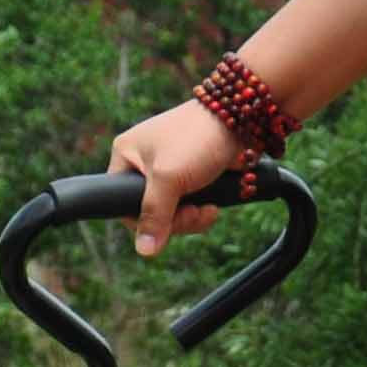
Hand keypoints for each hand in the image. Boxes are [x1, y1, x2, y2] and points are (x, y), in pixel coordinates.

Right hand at [107, 99, 242, 256]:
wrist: (244, 115)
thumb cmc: (198, 137)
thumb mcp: (169, 178)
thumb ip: (154, 215)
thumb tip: (144, 250)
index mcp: (126, 154)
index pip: (122, 203)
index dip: (145, 220)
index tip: (169, 221)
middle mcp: (144, 161)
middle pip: (150, 211)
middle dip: (177, 219)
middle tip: (197, 213)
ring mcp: (169, 166)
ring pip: (172, 210)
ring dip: (192, 216)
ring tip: (209, 209)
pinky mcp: (192, 171)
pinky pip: (189, 202)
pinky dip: (202, 208)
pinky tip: (214, 204)